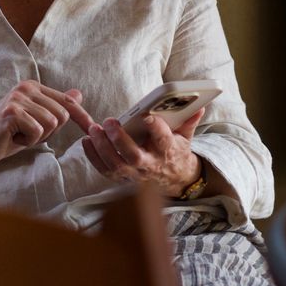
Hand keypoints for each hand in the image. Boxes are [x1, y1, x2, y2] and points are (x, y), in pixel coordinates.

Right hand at [0, 80, 97, 174]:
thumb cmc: (4, 136)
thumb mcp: (34, 121)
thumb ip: (54, 107)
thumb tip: (79, 94)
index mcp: (32, 87)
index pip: (67, 101)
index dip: (82, 117)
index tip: (93, 128)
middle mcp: (25, 88)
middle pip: (61, 115)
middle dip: (49, 132)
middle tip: (26, 134)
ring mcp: (17, 98)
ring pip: (51, 124)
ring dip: (37, 137)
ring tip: (18, 136)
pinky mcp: (11, 112)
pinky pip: (37, 131)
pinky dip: (27, 141)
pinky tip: (11, 138)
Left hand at [80, 106, 204, 191]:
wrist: (174, 179)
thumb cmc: (175, 151)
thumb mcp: (185, 136)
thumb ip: (188, 120)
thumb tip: (199, 106)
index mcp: (167, 151)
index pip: (163, 140)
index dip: (156, 128)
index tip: (148, 116)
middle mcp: (150, 165)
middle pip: (134, 156)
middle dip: (120, 140)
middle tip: (109, 122)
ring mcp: (135, 175)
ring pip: (116, 165)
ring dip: (102, 148)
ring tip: (93, 130)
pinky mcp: (123, 179)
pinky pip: (105, 171)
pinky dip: (93, 157)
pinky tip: (87, 141)